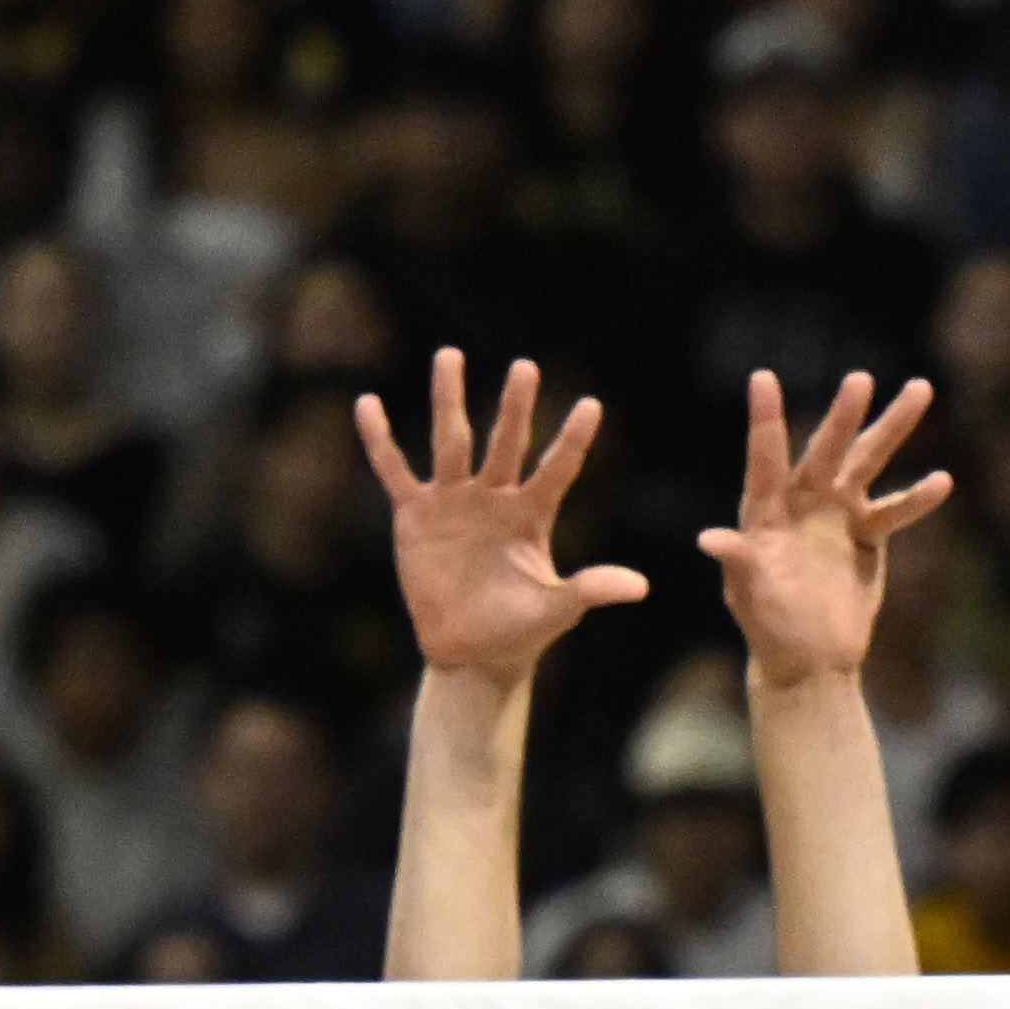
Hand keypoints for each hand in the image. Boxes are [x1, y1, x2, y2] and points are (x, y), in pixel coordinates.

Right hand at [358, 349, 650, 682]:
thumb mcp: (558, 609)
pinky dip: (380, 440)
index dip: (574, 440)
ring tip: (450, 355)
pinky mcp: (415, 515)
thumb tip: (641, 587)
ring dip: (449, 400)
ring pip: (451, 442)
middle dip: (516, 407)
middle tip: (525, 366)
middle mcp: (495, 498)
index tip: (592, 404)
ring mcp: (454, 501)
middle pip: (506, 443)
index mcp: (533, 515)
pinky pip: (394, 470)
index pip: (558, 468)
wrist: (471, 653)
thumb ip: (591, 589)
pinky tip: (368, 404)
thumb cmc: (520, 630)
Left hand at [697, 369, 956, 686]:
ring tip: (920, 388)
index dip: (765, 419)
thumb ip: (737, 563)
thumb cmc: (769, 628)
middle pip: (825, 451)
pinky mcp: (867, 534)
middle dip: (843, 416)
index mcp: (765, 512)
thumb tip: (709, 539)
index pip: (765, 459)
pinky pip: (894, 511)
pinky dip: (917, 498)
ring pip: (867, 463)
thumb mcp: (749, 598)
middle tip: (859, 380)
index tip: (762, 377)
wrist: (810, 658)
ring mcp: (837, 514)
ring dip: (892, 429)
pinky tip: (941, 481)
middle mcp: (802, 502)